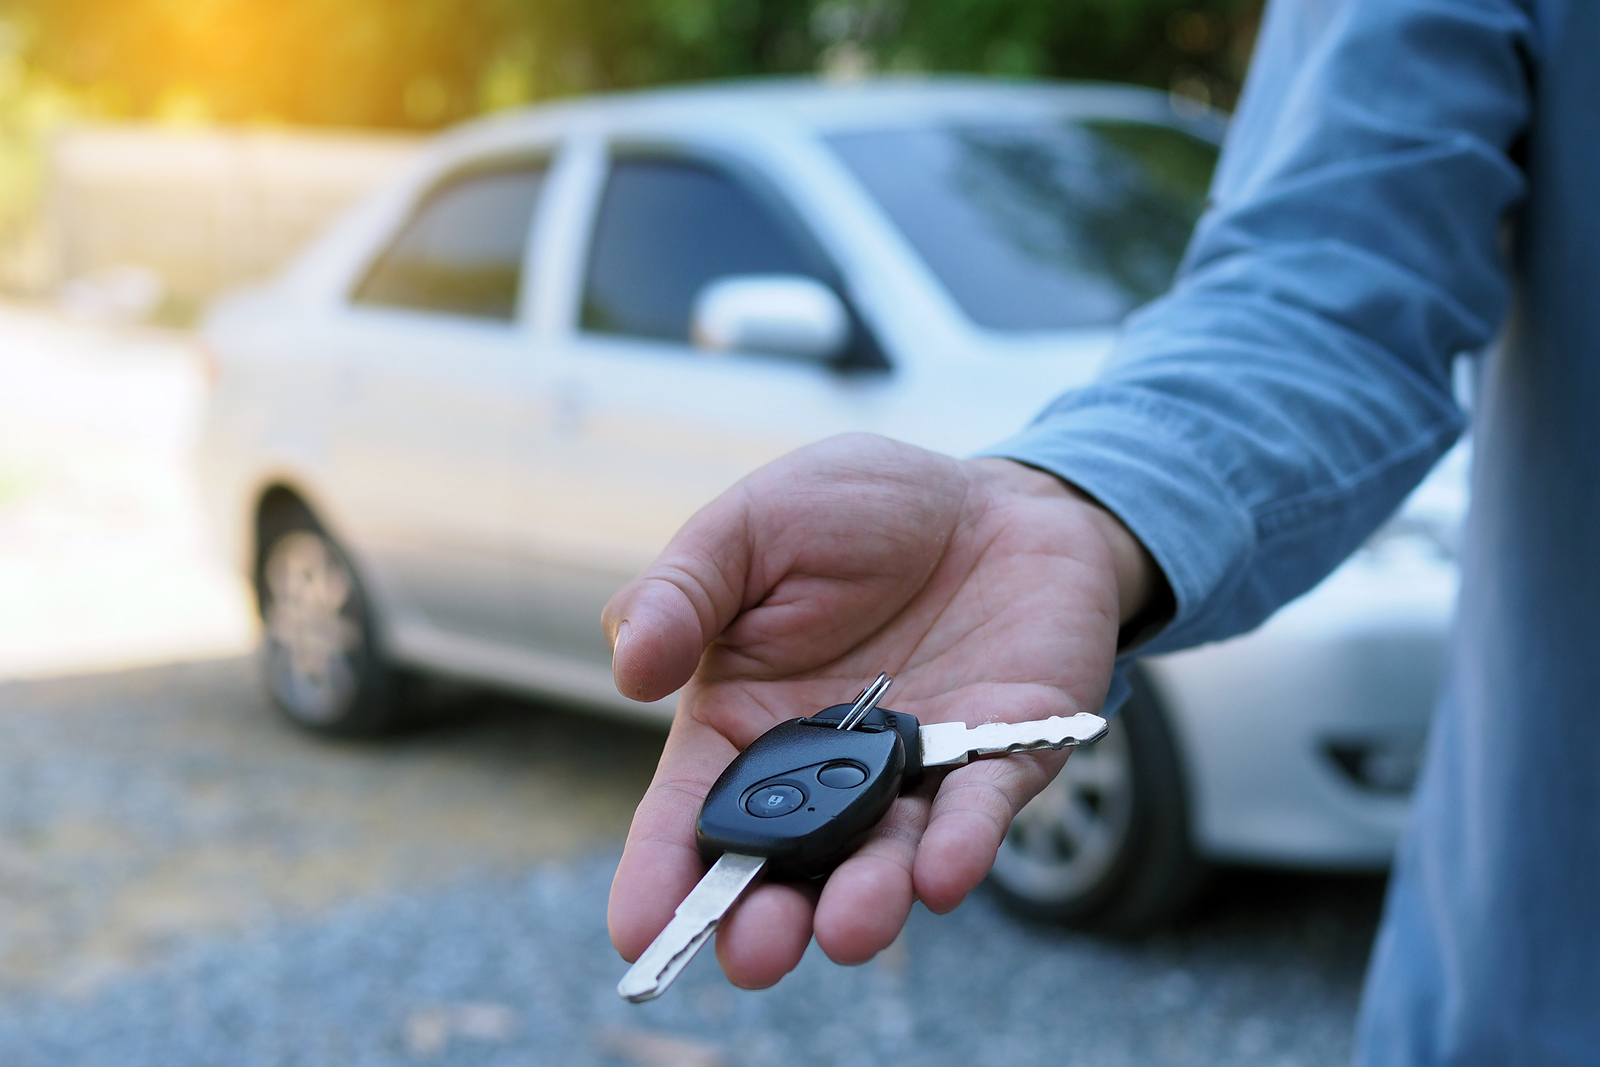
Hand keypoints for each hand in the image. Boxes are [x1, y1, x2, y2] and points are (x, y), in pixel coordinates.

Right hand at [603, 434, 1158, 988]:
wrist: (992, 495)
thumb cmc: (857, 509)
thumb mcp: (749, 528)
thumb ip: (683, 592)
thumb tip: (627, 670)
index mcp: (746, 719)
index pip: (692, 812)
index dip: (664, 873)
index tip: (641, 930)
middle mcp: (827, 767)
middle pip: (788, 864)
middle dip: (769, 919)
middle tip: (756, 953)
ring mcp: (917, 770)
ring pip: (885, 856)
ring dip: (866, 901)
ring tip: (847, 926)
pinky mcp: (1005, 754)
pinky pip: (981, 809)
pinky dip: (962, 842)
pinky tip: (940, 869)